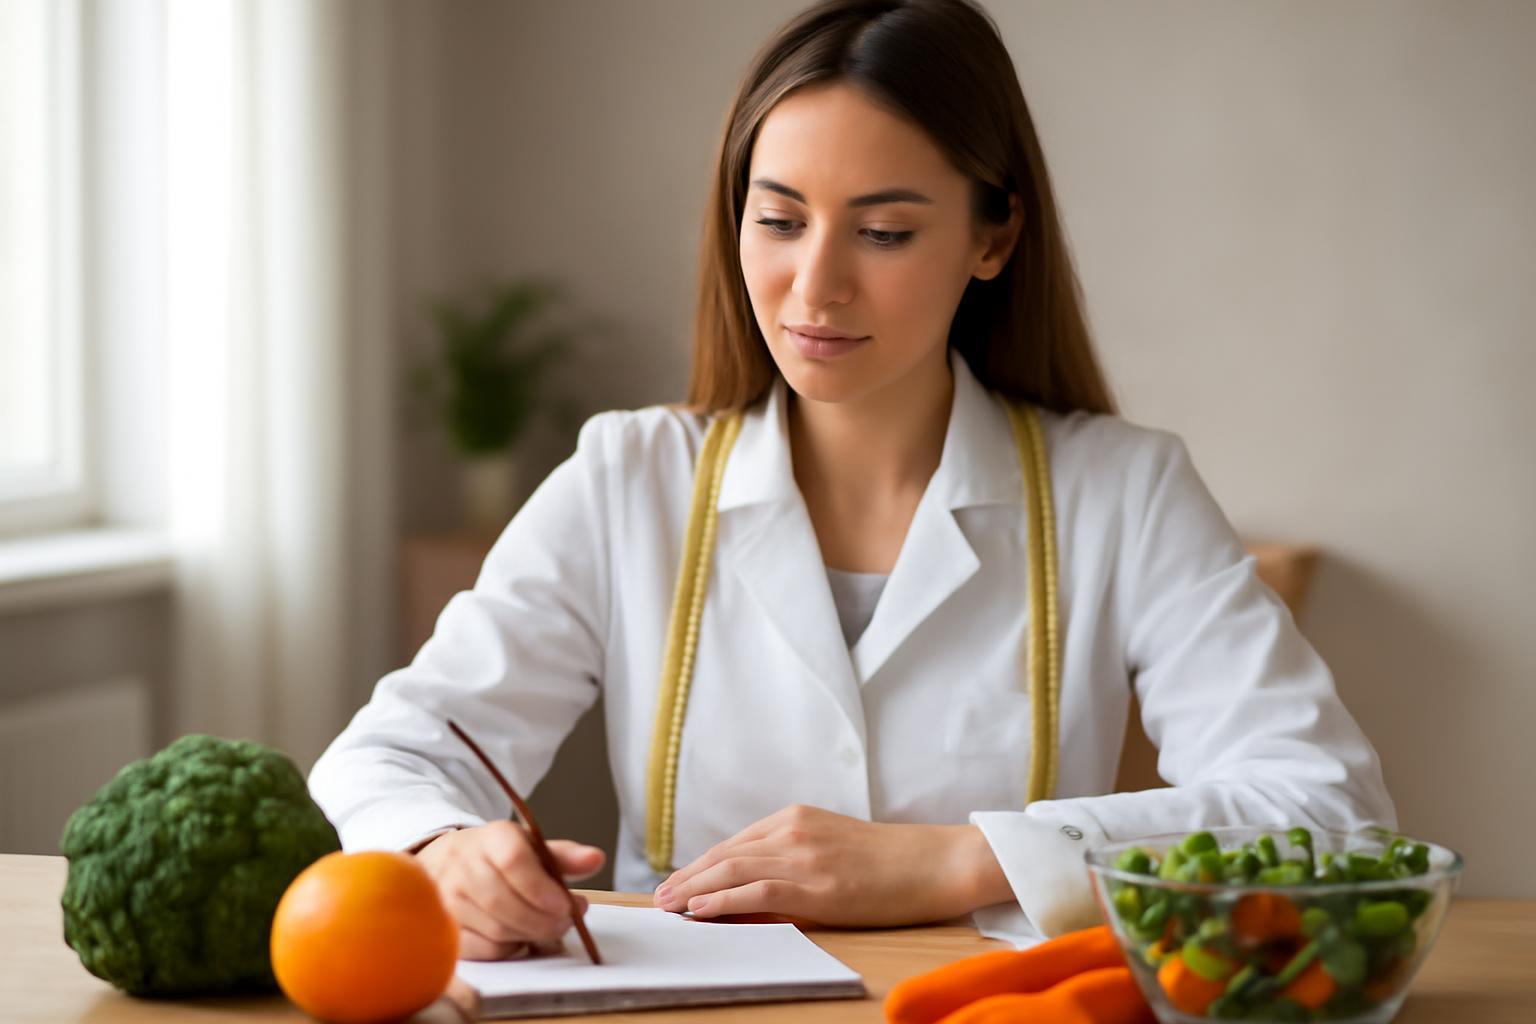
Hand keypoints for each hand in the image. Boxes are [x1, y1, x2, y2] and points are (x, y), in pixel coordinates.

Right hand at [412, 821, 605, 959]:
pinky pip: (484, 949)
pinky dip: (510, 948)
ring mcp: (448, 898)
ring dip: (530, 935)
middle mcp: (462, 865)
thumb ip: (564, 856)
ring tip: (548, 927)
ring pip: (496, 929)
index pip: (513, 861)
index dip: (541, 888)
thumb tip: (596, 859)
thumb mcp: (531, 847)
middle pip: (503, 901)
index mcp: (491, 837)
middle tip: (565, 922)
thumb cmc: (499, 857)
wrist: (448, 862)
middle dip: (542, 919)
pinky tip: (521, 936)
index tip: (566, 904)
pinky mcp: (445, 928)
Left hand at [650, 804, 1009, 926]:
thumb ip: (792, 861)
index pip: (734, 843)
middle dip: (686, 878)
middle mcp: (794, 829)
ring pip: (732, 870)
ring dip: (693, 890)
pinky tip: (700, 910)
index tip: (675, 883)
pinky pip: (756, 890)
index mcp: (796, 818)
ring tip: (668, 907)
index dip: (699, 865)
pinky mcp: (818, 884)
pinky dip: (722, 900)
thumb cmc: (890, 863)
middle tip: (657, 899)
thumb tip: (748, 890)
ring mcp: (805, 855)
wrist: (936, 863)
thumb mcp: (833, 849)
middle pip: (725, 854)